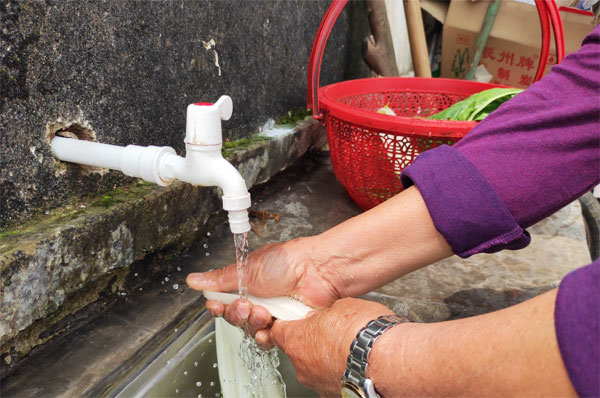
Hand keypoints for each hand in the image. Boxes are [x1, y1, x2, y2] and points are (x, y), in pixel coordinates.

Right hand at [186, 237, 344, 342]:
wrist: (318, 271)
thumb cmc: (289, 261)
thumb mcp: (248, 269)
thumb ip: (220, 279)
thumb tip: (194, 279)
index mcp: (249, 282)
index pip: (225, 300)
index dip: (219, 305)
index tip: (216, 304)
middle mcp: (260, 298)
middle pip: (236, 317)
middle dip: (236, 313)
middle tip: (245, 305)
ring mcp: (274, 312)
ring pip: (250, 329)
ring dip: (252, 322)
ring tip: (263, 311)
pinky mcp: (287, 326)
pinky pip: (269, 339)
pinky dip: (266, 335)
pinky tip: (269, 326)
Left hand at [269, 297, 393, 395]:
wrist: (387, 360)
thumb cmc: (365, 332)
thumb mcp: (343, 306)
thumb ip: (327, 313)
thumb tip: (328, 315)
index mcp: (296, 339)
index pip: (278, 331)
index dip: (288, 323)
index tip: (297, 320)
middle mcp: (302, 366)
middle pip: (297, 351)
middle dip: (312, 341)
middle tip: (331, 332)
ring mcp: (318, 384)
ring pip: (315, 368)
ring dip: (327, 358)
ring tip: (349, 348)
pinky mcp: (336, 395)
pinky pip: (332, 380)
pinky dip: (341, 372)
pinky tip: (356, 362)